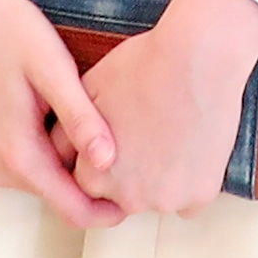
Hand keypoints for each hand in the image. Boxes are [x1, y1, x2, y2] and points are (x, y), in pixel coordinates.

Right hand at [0, 0, 123, 226]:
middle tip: (117, 147)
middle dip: (82, 179)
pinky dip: (29, 146)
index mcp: (16, 154)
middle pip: (51, 191)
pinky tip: (44, 112)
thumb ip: (81, 119)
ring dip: (55, 159)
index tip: (133, 196)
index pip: (70, 208)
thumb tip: (109, 161)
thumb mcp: (53, 69)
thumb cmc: (6, 29)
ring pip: (30, 174)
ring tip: (82, 124)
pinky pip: (7, 158)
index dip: (105, 210)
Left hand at [70, 0, 257, 217]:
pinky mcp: (201, 194)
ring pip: (158, 195)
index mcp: (95, 177)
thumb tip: (56, 153)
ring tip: (168, 133)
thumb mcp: (88, 92)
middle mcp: (128, 197)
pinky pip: (189, 198)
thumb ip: (67, 133)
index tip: (118, 133)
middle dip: (130, 169)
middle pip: (124, 191)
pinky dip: (190, 179)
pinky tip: (188, 145)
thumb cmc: (142, 67)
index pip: (90, 180)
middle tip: (144, 130)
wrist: (199, 58)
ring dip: (160, 176)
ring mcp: (167, 199)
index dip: (102, 154)